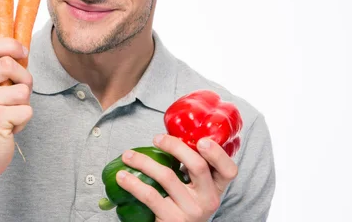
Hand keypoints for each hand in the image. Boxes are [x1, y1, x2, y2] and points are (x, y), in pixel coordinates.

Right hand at [0, 38, 33, 179]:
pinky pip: (26, 110)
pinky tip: (9, 128)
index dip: (9, 44)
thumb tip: (21, 48)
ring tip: (10, 115)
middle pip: (9, 64)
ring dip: (24, 104)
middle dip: (24, 78)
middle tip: (19, 95)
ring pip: (22, 89)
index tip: (23, 52)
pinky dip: (24, 120)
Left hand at [116, 134, 237, 221]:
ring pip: (167, 176)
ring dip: (143, 161)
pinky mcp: (172, 220)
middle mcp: (208, 200)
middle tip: (156, 138)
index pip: (229, 170)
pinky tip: (122, 177)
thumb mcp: (195, 190)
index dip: (217, 154)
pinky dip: (133, 183)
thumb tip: (167, 137)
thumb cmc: (182, 206)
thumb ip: (191, 169)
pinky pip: (150, 195)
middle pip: (197, 166)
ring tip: (128, 156)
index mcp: (216, 189)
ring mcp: (191, 211)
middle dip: (175, 146)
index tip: (201, 141)